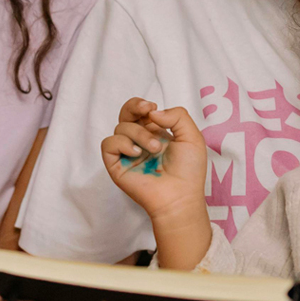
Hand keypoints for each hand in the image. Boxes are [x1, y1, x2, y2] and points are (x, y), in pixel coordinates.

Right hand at [102, 98, 207, 225]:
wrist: (181, 196)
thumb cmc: (189, 171)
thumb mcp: (191, 136)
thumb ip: (177, 115)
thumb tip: (152, 112)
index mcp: (156, 133)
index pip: (140, 112)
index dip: (141, 104)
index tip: (151, 106)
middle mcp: (140, 141)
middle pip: (125, 114)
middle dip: (133, 106)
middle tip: (146, 110)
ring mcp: (127, 153)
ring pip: (120, 128)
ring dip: (139, 133)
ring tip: (155, 149)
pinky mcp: (117, 166)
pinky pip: (108, 145)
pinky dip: (121, 143)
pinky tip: (137, 153)